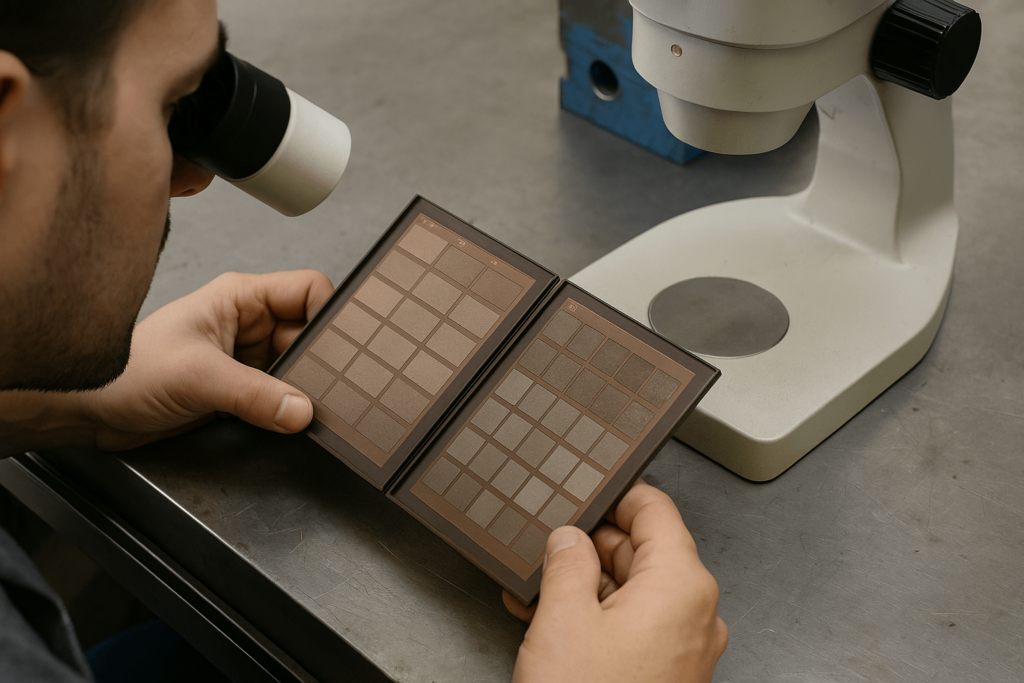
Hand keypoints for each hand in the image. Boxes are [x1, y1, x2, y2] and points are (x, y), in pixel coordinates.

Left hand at [81, 270, 333, 449]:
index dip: (330, 315)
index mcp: (240, 297)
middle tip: (325, 386)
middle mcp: (249, 324)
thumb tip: (301, 409)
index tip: (341, 346)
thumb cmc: (124, 372)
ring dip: (305, 388)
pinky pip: (283, 395)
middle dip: (321, 360)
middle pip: (311, 333)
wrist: (91, 413)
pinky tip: (288, 419)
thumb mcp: (194, 377)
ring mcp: (247, 359)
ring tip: (304, 406)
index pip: (309, 290)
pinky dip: (290, 409)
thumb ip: (253, 394)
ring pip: (301, 367)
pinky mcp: (243, 390)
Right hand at [503, 480, 727, 682]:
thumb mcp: (564, 618)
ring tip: (537, 588)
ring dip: (585, 585)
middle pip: (644, 551)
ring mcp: (684, 648)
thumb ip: (567, 561)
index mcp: (682, 585)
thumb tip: (570, 538)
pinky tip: (551, 620)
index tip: (588, 491)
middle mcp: (694, 613)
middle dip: (590, 547)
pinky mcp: (666, 675)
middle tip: (548, 546)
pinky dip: (596, 617)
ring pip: (633, 592)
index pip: (656, 510)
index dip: (616, 496)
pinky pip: (633, 628)